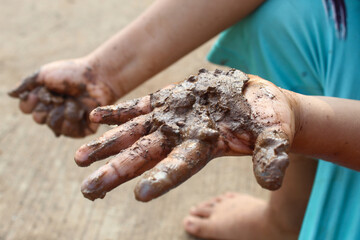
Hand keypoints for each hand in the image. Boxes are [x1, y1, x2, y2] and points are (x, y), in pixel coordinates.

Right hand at [8, 58, 117, 137]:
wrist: (97, 77)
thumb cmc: (72, 73)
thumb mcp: (45, 74)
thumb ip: (26, 84)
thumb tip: (9, 94)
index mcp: (43, 100)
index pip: (25, 109)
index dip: (32, 100)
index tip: (43, 90)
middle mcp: (53, 113)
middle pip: (38, 118)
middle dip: (48, 103)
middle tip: (61, 95)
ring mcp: (67, 122)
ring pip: (52, 124)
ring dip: (62, 108)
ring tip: (74, 99)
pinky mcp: (81, 130)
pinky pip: (69, 130)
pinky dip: (73, 116)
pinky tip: (82, 108)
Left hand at [75, 69, 296, 200]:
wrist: (258, 101)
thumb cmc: (270, 121)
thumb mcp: (275, 135)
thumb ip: (271, 155)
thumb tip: (272, 181)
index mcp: (206, 146)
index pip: (181, 166)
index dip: (164, 178)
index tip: (141, 194)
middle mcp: (182, 136)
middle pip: (145, 156)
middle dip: (117, 171)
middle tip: (88, 189)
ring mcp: (172, 118)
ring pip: (134, 133)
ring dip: (107, 145)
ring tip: (79, 158)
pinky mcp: (170, 100)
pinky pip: (139, 107)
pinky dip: (118, 112)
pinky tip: (96, 118)